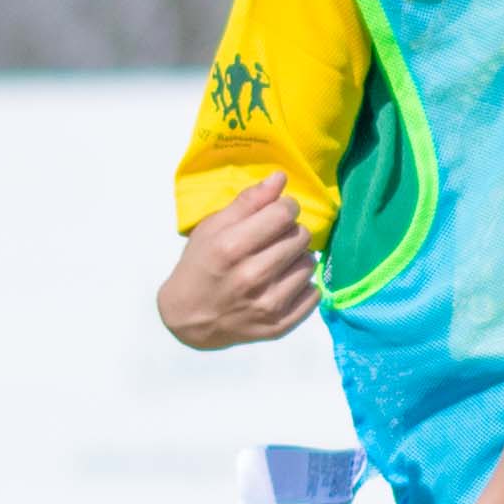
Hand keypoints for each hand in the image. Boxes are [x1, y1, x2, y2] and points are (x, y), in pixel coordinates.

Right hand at [158, 180, 317, 351]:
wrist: (189, 319)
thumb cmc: (200, 266)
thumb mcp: (212, 227)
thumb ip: (248, 201)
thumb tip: (280, 177)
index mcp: (232, 247)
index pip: (284, 214)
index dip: (286, 206)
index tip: (278, 212)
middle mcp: (253, 276)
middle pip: (301, 237)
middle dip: (291, 232)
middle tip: (275, 239)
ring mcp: (268, 304)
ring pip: (310, 264)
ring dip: (297, 259)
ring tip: (277, 262)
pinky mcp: (279, 326)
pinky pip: (314, 294)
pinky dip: (302, 286)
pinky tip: (283, 284)